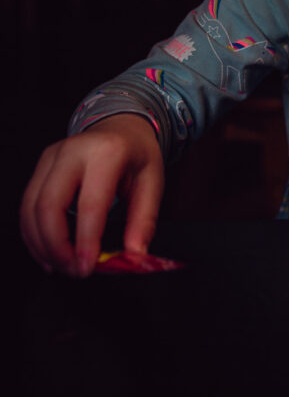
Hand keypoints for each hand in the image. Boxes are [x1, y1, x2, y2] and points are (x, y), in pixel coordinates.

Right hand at [19, 115, 164, 276]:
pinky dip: (33, 234)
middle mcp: (73, 150)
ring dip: (41, 244)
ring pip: (30, 208)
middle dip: (56, 247)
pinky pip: (27, 205)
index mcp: (106, 152)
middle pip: (48, 206)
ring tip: (61, 266)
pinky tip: (48, 253)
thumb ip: (144, 220)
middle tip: (74, 271)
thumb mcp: (153, 181)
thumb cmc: (137, 154)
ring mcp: (52, 156)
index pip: (89, 203)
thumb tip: (134, 255)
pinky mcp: (41, 166)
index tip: (87, 268)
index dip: (84, 240)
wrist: (123, 125)